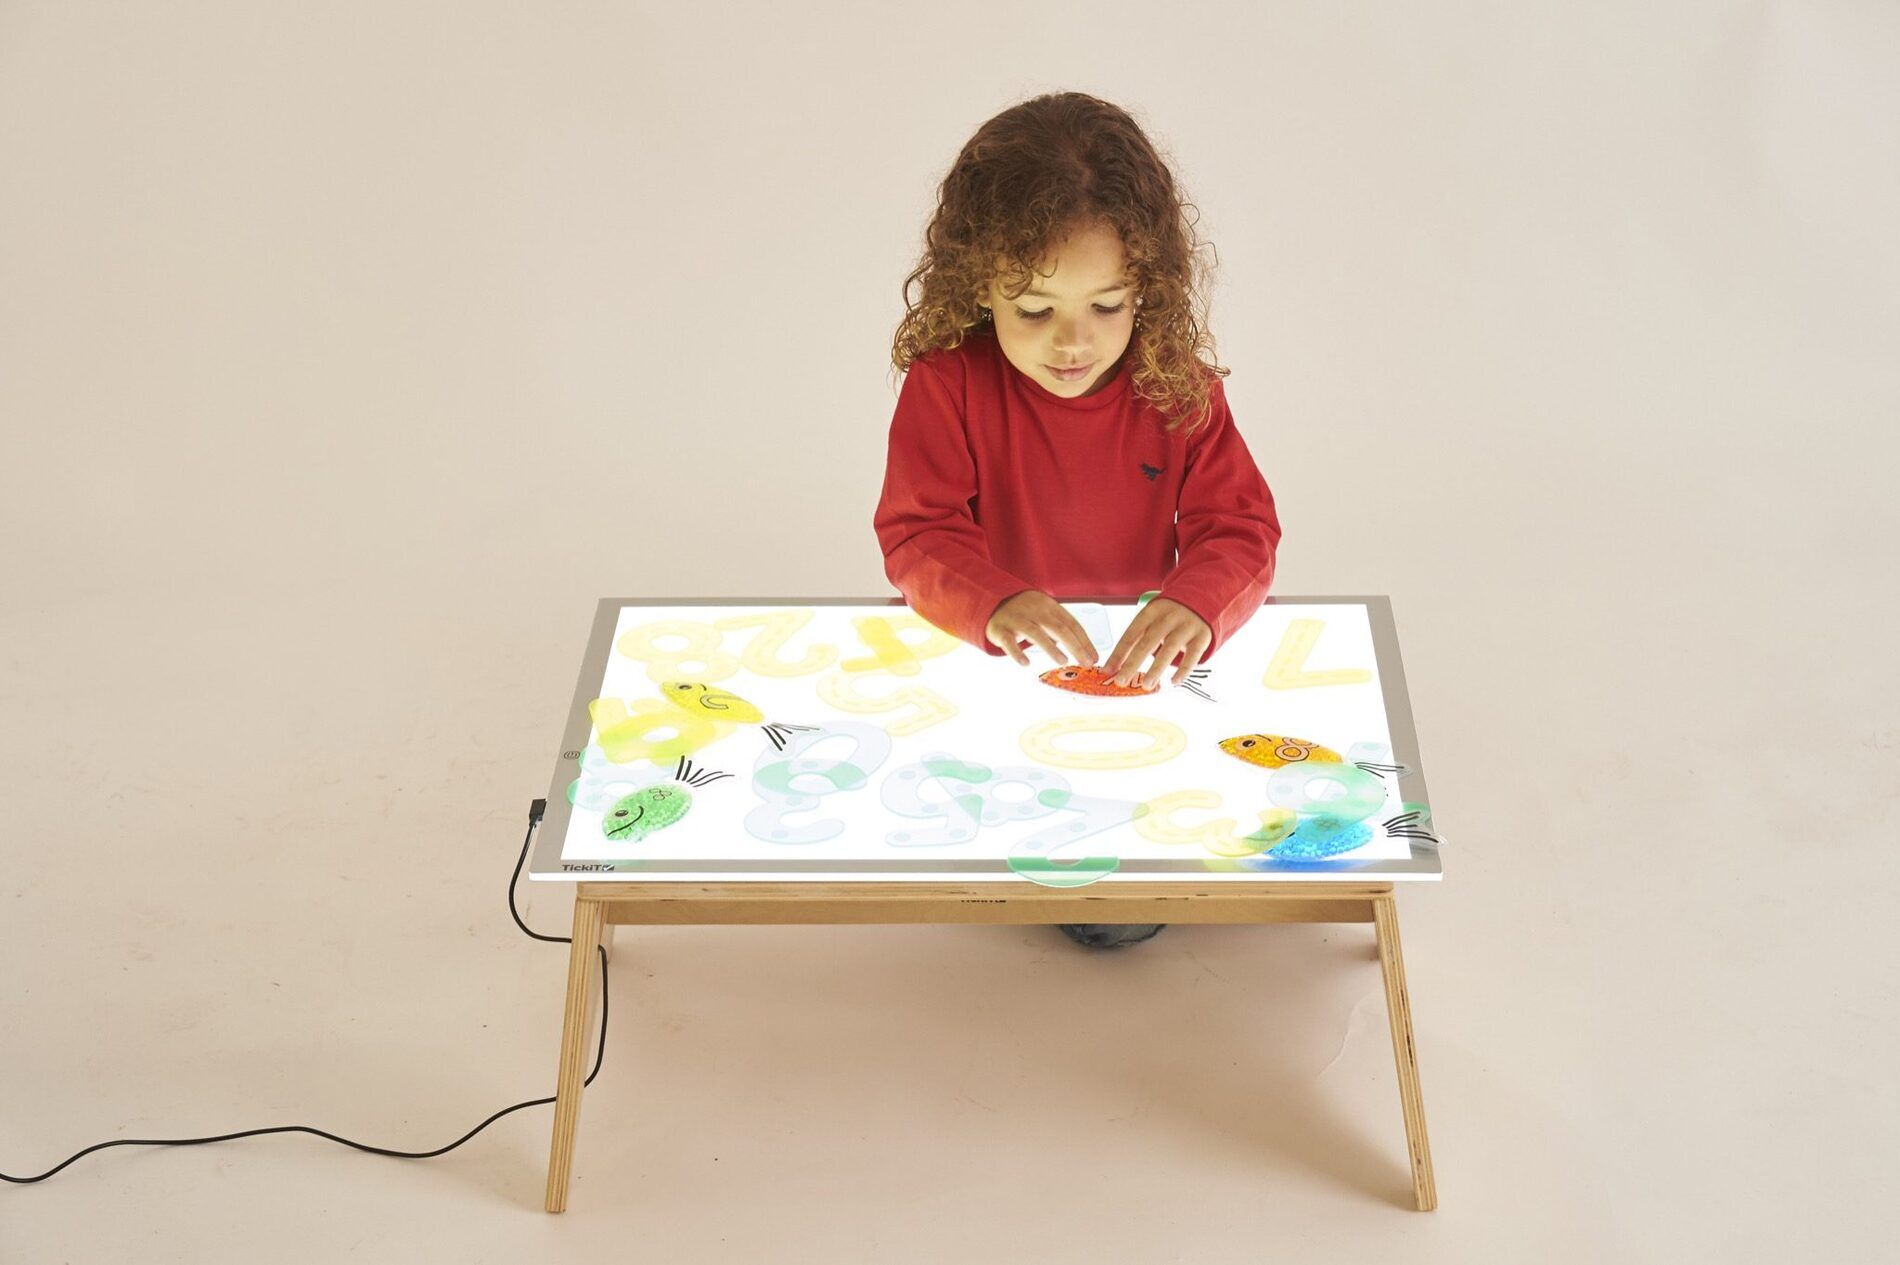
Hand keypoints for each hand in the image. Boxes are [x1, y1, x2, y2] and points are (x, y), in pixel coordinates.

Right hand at [984, 590, 1099, 667]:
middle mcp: (1034, 611)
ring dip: (1051, 648)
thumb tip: (1082, 650)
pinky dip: (1017, 653)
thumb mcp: (1043, 613)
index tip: (1093, 657)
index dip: (1084, 641)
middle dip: (1075, 646)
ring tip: (1063, 661)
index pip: (1071, 623)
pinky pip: (1009, 642)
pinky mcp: (1000, 630)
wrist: (992, 602)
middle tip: (1085, 662)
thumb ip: (1059, 628)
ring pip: (1036, 633)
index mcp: (1048, 605)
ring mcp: (1016, 619)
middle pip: (1058, 628)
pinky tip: (1026, 663)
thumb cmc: (1025, 613)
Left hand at [1103, 597, 1210, 688]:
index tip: (1108, 670)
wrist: (1202, 598)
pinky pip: (1193, 655)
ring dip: (1156, 668)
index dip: (1119, 652)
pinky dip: (1184, 670)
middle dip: (1132, 663)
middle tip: (1121, 681)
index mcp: (1151, 611)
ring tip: (1146, 685)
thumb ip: (1138, 637)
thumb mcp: (1153, 617)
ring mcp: (1186, 626)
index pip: (1131, 633)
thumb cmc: (1169, 615)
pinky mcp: (1202, 636)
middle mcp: (1168, 617)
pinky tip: (1174, 682)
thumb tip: (1116, 664)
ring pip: (1170, 648)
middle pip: (1148, 642)